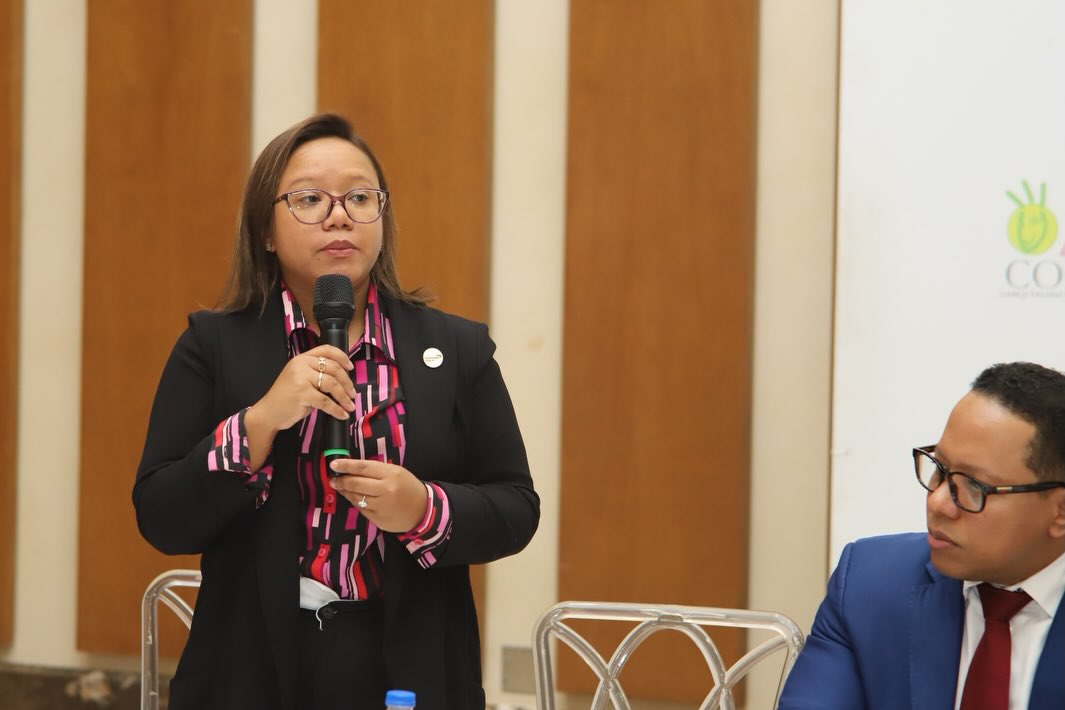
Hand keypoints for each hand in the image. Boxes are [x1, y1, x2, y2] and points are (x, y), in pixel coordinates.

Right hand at [244, 346, 354, 467]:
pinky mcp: (302, 393)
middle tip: (353, 394)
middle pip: (334, 369)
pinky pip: (326, 401)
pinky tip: (342, 414)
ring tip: (350, 406)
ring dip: (344, 397)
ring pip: (332, 385)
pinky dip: (337, 410)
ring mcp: (301, 378)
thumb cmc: (286, 398)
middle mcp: (301, 365)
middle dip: (347, 383)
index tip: (351, 367)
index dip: (342, 357)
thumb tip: (342, 381)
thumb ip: (317, 375)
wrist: (268, 413)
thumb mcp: (301, 380)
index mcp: (302, 359)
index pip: (327, 350)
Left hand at [328, 459, 428, 532]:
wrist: (423, 510)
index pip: (363, 468)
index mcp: (391, 474)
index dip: (346, 465)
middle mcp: (386, 490)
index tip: (333, 464)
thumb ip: (376, 470)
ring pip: (356, 497)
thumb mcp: (396, 472)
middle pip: (356, 483)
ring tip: (341, 487)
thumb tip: (351, 469)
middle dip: (341, 481)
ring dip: (346, 492)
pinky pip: (361, 509)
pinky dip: (355, 502)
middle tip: (333, 479)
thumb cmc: (408, 487)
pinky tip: (353, 497)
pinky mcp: (378, 519)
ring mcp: (381, 506)